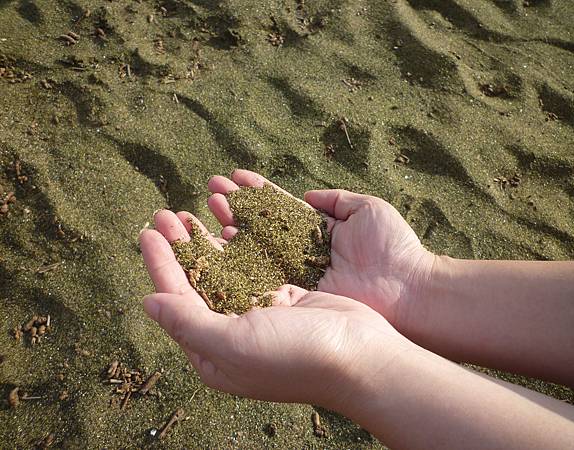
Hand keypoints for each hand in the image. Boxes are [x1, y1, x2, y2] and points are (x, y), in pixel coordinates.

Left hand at [139, 210, 407, 406]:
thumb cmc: (296, 356)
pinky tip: (230, 226)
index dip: (160, 264)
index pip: (176, 300)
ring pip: (224, 271)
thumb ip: (188, 323)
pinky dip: (239, 246)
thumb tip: (148, 302)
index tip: (147, 230)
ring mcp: (260, 316)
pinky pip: (253, 267)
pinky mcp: (284, 299)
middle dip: (180, 248)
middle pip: (197, 283)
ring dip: (208, 243)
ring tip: (193, 212)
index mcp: (213, 353)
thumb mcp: (234, 344)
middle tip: (166, 214)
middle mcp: (233, 335)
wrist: (362, 356)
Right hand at [206, 169, 435, 332]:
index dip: (256, 191)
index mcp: (317, 228)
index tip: (233, 176)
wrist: (407, 290)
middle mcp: (300, 250)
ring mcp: (295, 272)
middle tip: (208, 191)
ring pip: (254, 247)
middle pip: (259, 225)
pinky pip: (261, 275)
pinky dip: (238, 260)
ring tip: (206, 210)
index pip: (279, 206)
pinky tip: (217, 243)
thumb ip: (336, 200)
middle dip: (234, 206)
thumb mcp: (367, 209)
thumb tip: (307, 194)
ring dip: (229, 228)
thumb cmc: (393, 246)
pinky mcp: (294, 293)